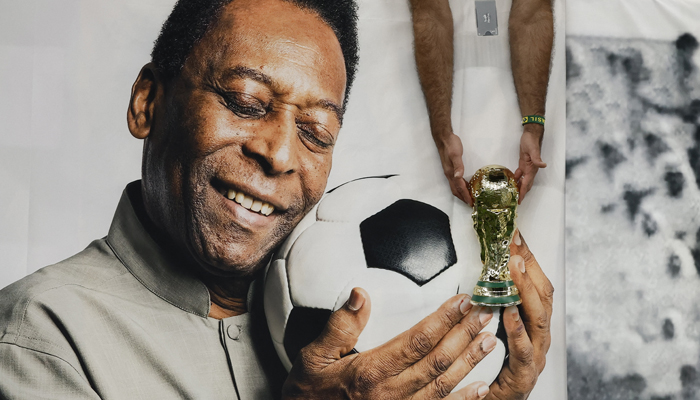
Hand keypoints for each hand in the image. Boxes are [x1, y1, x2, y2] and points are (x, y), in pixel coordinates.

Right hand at [283, 289, 497, 398]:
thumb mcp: (312, 356)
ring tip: (491, 339)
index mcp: (370, 372)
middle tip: (486, 313)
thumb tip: (360, 295)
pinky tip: (481, 387)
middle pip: (437, 360)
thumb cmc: (309, 392)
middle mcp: (390, 394)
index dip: (444, 320)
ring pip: (444, 385)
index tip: (462, 301)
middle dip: (465, 334)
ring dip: (470, 361)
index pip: (416, 340)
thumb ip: (338, 326)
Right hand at [434, 132, 472, 206]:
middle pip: (455, 190)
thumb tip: (459, 176)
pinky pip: (455, 181)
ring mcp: (449, 172)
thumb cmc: (451, 145)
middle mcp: (449, 174)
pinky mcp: (450, 168)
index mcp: (451, 172)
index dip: (465, 195)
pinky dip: (460, 186)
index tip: (470, 203)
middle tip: (470, 204)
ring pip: (455, 186)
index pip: (459, 187)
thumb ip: (458, 165)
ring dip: (461, 193)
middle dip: (462, 198)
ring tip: (468, 198)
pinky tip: (465, 185)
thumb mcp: (456, 154)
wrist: (444, 138)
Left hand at [485, 231, 553, 399]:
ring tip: (514, 268)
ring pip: (539, 320)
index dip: (528, 259)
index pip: (536, 286)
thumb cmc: (490, 374)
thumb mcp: (490, 333)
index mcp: (530, 326)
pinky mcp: (523, 377)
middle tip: (515, 244)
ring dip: (526, 290)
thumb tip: (481, 275)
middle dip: (530, 268)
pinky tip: (508, 313)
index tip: (515, 235)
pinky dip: (517, 331)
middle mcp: (538, 339)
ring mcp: (534, 358)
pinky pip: (523, 352)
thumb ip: (490, 307)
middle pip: (543, 297)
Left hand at [514, 126, 546, 203]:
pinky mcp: (523, 164)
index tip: (520, 200)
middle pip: (526, 185)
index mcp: (532, 169)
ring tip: (513, 194)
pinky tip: (511, 182)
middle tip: (515, 201)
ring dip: (519, 187)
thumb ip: (537, 158)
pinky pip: (520, 174)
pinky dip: (516, 179)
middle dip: (522, 193)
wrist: (531, 135)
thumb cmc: (531, 141)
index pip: (527, 184)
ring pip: (523, 181)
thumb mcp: (533, 149)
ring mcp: (527, 167)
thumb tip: (543, 165)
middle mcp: (530, 170)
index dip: (523, 192)